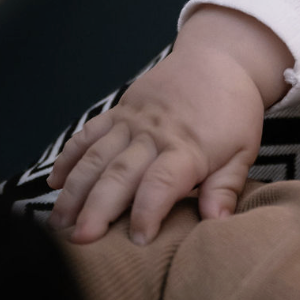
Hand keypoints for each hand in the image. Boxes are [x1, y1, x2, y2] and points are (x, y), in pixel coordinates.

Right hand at [47, 7, 290, 243]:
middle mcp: (154, 135)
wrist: (220, 59)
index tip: (138, 240)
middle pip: (120, 174)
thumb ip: (226, 187)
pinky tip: (55, 182)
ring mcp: (132, 121)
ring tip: (59, 221)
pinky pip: (88, 134)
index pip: (162, 183)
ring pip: (96, 157)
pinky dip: (69, 156)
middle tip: (81, 239)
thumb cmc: (234, 112)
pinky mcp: (119, 111)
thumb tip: (217, 221)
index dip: (147, 212)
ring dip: (75, 190)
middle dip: (97, 209)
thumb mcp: (243, 150)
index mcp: (188, 148)